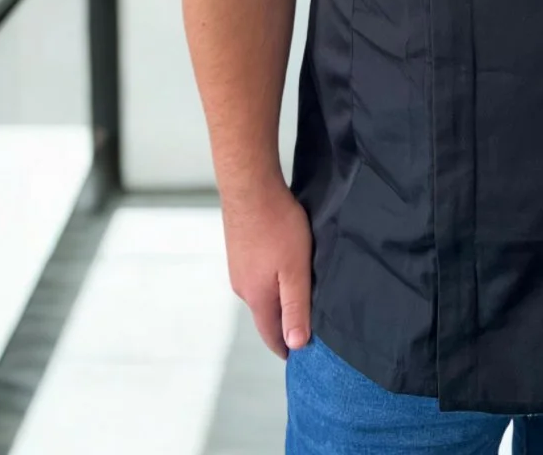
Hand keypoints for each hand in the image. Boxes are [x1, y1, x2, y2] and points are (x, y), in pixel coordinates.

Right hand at [221, 178, 311, 358]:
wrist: (250, 186)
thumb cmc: (277, 225)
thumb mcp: (295, 269)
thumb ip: (296, 306)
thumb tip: (296, 344)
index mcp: (257, 297)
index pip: (271, 334)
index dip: (286, 347)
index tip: (299, 357)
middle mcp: (243, 286)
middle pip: (265, 315)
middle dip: (283, 325)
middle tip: (305, 329)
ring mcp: (238, 267)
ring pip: (261, 293)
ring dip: (277, 300)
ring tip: (298, 299)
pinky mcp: (239, 249)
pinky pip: (256, 274)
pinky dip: (270, 280)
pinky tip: (282, 268)